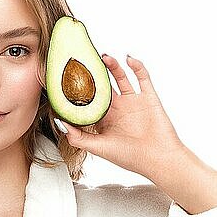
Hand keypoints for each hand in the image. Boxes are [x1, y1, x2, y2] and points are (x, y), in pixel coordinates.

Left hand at [55, 53, 186, 178]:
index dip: (79, 90)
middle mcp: (118, 109)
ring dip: (113, 66)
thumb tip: (59, 123)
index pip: (88, 101)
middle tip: (84, 59)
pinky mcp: (148, 97)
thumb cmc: (130, 157)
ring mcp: (133, 102)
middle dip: (94, 73)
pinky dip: (137, 66)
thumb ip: (78, 137)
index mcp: (105, 120)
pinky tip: (128, 58)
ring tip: (103, 57)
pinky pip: (143, 77)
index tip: (67, 77)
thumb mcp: (99, 148)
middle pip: (103, 85)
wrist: (158, 159)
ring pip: (121, 78)